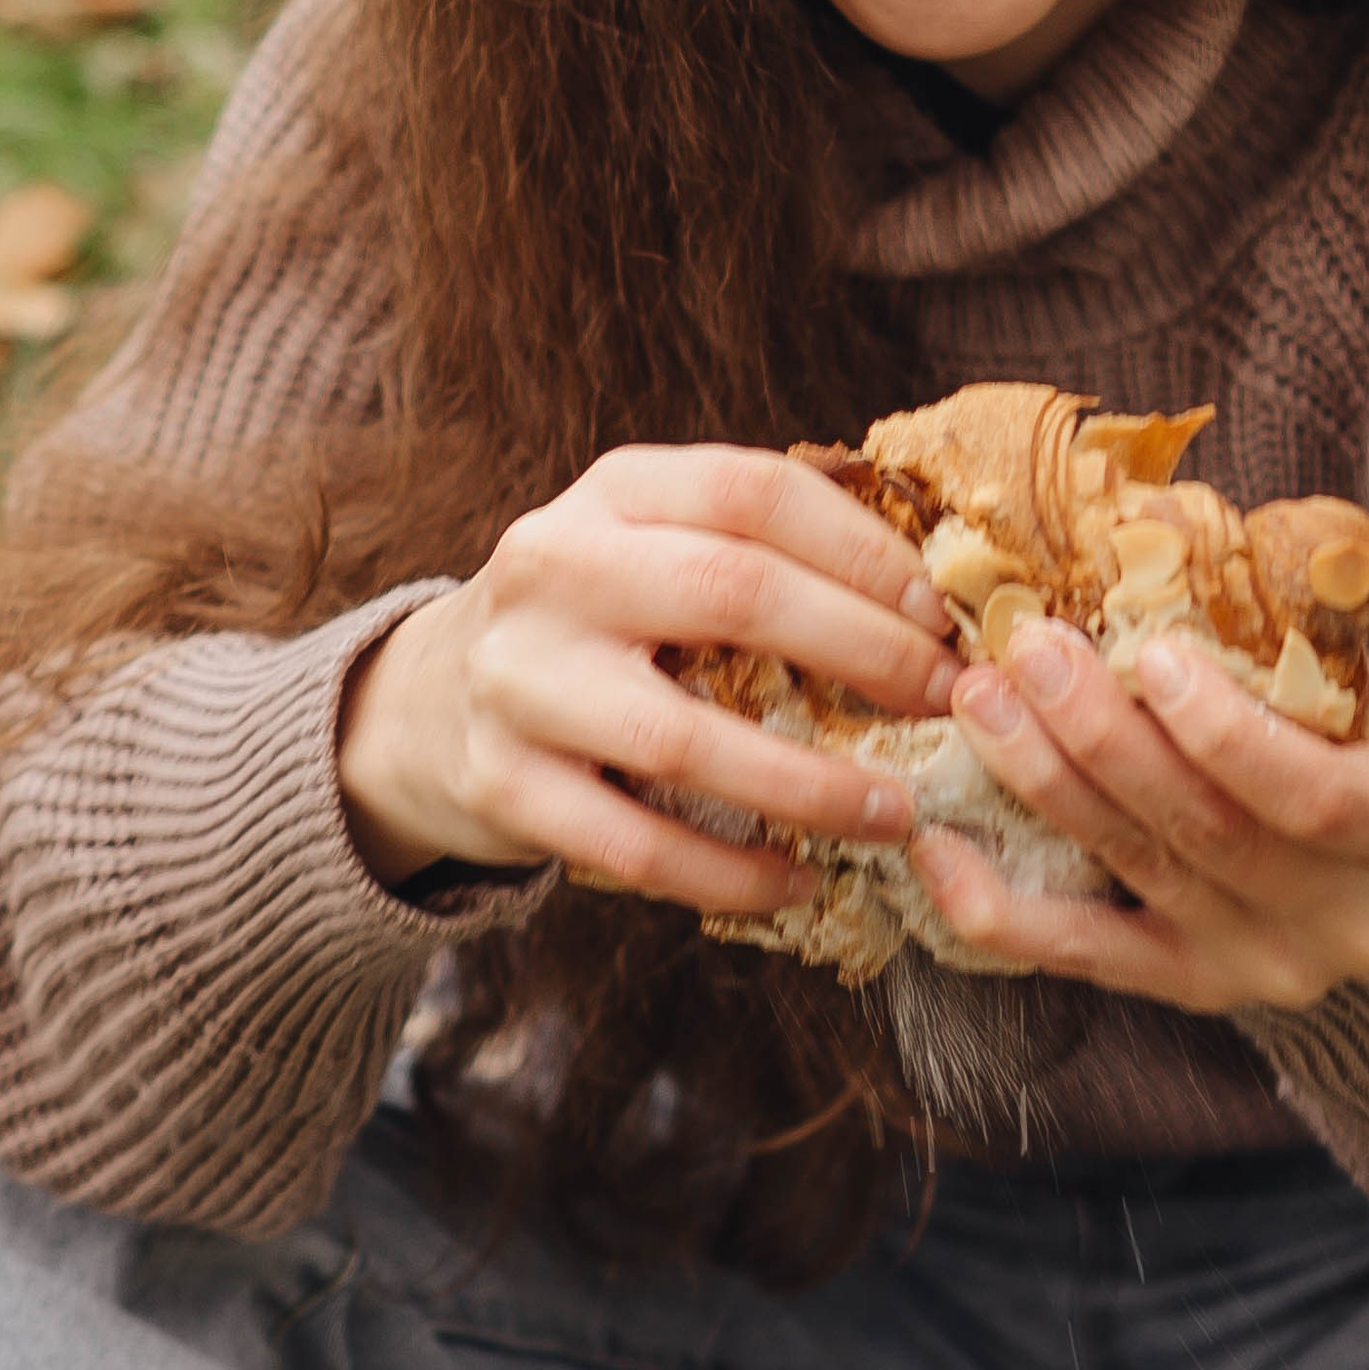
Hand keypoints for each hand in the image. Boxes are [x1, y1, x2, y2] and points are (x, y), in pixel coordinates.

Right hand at [337, 445, 963, 910]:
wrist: (423, 706)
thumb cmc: (591, 625)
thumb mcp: (648, 546)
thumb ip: (754, 549)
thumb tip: (934, 596)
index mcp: (610, 492)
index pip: (752, 490)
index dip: (865, 550)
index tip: (941, 615)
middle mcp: (553, 567)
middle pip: (733, 593)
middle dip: (863, 652)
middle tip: (945, 704)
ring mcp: (517, 679)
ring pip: (686, 737)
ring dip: (810, 784)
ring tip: (894, 813)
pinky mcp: (502, 786)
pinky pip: (636, 846)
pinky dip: (729, 873)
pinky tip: (794, 879)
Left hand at [912, 622, 1368, 1014]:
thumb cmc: (1362, 751)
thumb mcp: (1364, 701)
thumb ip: (1284, 651)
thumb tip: (1148, 530)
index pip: (1315, 794)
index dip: (1225, 732)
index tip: (1153, 655)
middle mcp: (1344, 922)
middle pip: (1205, 829)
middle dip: (1102, 734)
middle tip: (1027, 650)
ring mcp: (1260, 967)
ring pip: (1135, 869)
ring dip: (1042, 780)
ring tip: (980, 700)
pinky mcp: (1186, 988)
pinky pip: (1077, 954)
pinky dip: (996, 904)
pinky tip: (936, 845)